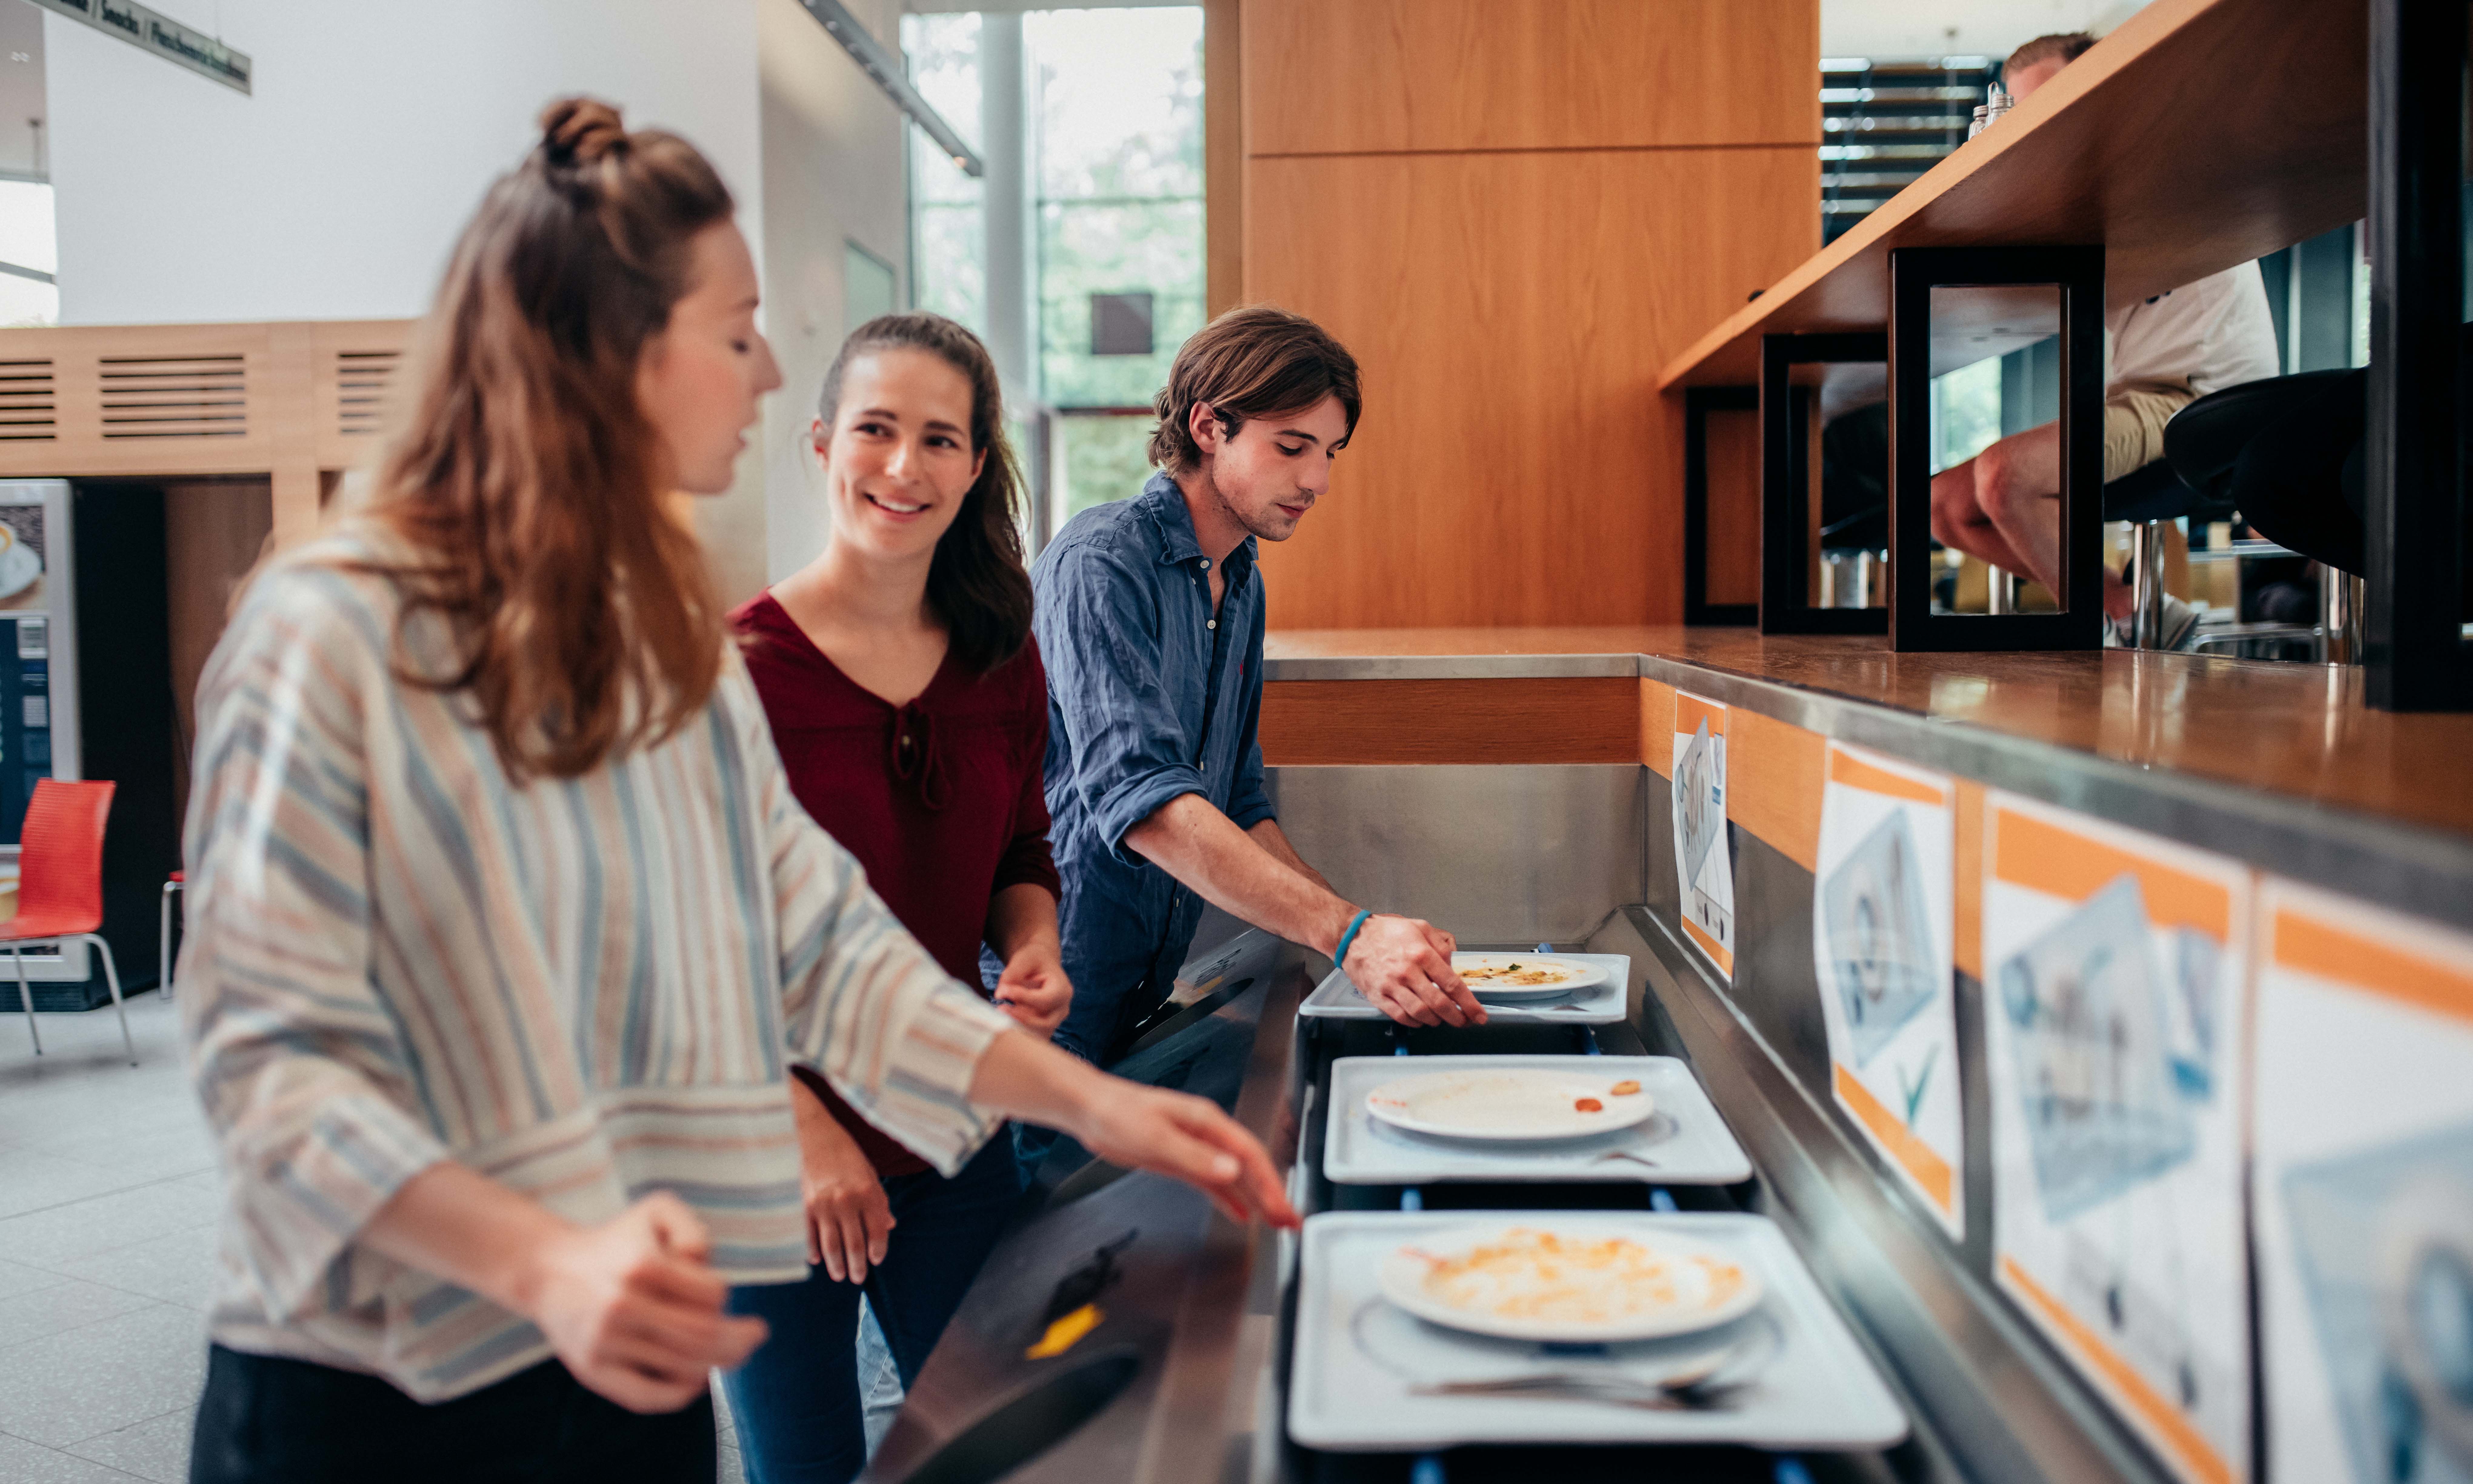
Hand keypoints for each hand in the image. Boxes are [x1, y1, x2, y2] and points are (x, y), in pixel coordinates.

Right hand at [522, 1193, 767, 1413]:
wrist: (549, 1270)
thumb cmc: (617, 1240)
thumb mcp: (657, 1210)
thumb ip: (693, 1230)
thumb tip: (705, 1269)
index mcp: (641, 1266)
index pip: (710, 1294)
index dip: (724, 1296)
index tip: (719, 1294)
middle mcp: (620, 1306)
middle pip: (701, 1336)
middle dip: (739, 1339)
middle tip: (757, 1334)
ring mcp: (605, 1343)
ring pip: (681, 1367)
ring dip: (717, 1364)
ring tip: (735, 1355)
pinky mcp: (592, 1371)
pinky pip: (646, 1397)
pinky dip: (680, 1394)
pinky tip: (698, 1380)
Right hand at [789, 1074, 893, 1282]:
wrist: (813, 1133)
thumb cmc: (845, 1152)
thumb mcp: (869, 1172)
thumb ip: (879, 1200)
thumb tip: (889, 1226)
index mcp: (868, 1192)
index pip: (878, 1230)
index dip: (878, 1249)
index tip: (877, 1260)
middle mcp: (847, 1201)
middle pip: (855, 1243)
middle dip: (857, 1265)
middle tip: (858, 1278)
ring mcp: (823, 1205)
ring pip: (832, 1244)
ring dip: (836, 1264)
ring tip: (840, 1275)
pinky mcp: (803, 1205)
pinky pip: (808, 1235)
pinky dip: (812, 1250)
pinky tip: (816, 1260)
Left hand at [993, 943, 1071, 1038]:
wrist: (1039, 966)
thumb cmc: (1033, 960)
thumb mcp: (1024, 959)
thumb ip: (1012, 973)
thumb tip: (999, 994)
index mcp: (1063, 989)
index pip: (1045, 1000)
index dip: (1023, 998)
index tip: (1003, 991)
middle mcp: (1062, 1008)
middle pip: (1045, 1023)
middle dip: (1021, 1018)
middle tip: (1000, 1008)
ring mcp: (1054, 1020)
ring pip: (1039, 1034)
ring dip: (1019, 1028)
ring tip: (1000, 1016)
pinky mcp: (1044, 1028)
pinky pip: (1033, 1038)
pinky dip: (1020, 1034)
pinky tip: (1004, 1024)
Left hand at [1070, 1079, 1300, 1229]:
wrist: (1089, 1109)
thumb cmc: (1117, 1112)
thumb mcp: (1156, 1137)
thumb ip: (1195, 1157)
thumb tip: (1231, 1171)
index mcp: (1207, 1123)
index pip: (1249, 1156)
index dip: (1269, 1183)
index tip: (1281, 1208)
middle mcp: (1206, 1135)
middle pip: (1248, 1167)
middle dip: (1272, 1194)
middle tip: (1290, 1222)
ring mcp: (1195, 1149)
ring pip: (1234, 1177)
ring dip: (1256, 1198)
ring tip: (1276, 1221)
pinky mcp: (1180, 1161)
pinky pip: (1212, 1183)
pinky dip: (1229, 1198)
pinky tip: (1241, 1213)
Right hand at [1344, 915, 1484, 1027]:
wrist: (1352, 937)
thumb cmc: (1385, 932)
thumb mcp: (1419, 927)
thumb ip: (1440, 945)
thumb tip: (1452, 965)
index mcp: (1420, 953)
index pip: (1451, 984)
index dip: (1468, 1003)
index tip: (1478, 1015)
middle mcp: (1407, 972)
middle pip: (1439, 1003)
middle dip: (1456, 1017)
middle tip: (1464, 1022)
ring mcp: (1391, 986)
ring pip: (1421, 1013)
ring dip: (1437, 1021)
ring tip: (1442, 1019)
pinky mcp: (1378, 996)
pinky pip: (1401, 1016)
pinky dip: (1415, 1022)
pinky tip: (1421, 1019)